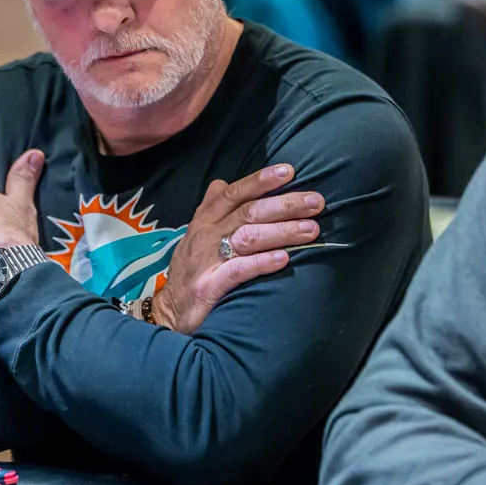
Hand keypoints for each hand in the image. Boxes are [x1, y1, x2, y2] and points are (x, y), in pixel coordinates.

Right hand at [150, 164, 324, 333]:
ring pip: (247, 238)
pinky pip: (237, 271)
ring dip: (281, 232)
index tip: (289, 171)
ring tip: (311, 230)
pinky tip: (284, 259)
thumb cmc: (190, 270)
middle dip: (284, 204)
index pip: (233, 193)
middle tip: (316, 202)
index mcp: (204, 221)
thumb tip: (221, 182)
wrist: (169, 313)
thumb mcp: (195, 235)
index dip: (260, 180)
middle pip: (248, 212)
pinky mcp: (208, 287)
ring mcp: (206, 262)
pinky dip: (261, 263)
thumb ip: (210, 208)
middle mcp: (205, 236)